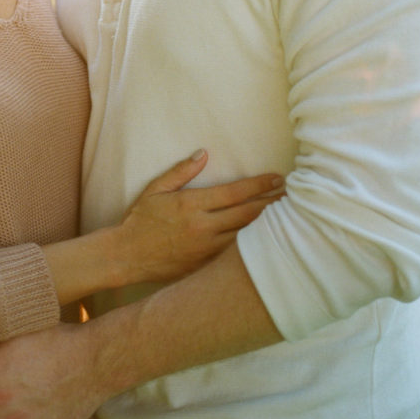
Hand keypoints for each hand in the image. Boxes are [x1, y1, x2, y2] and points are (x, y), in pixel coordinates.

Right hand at [115, 151, 282, 284]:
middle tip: (292, 194)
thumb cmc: (140, 220)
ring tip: (287, 214)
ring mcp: (206, 248)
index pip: (234, 193)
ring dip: (267, 224)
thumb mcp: (156, 189)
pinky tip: (266, 238)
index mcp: (192, 204)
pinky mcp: (206, 265)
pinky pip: (235, 252)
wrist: (127, 256)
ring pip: (246, 235)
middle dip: (272, 203)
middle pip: (247, 214)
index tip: (277, 178)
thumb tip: (204, 153)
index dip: (259, 185)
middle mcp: (203, 226)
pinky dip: (253, 243)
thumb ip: (181, 171)